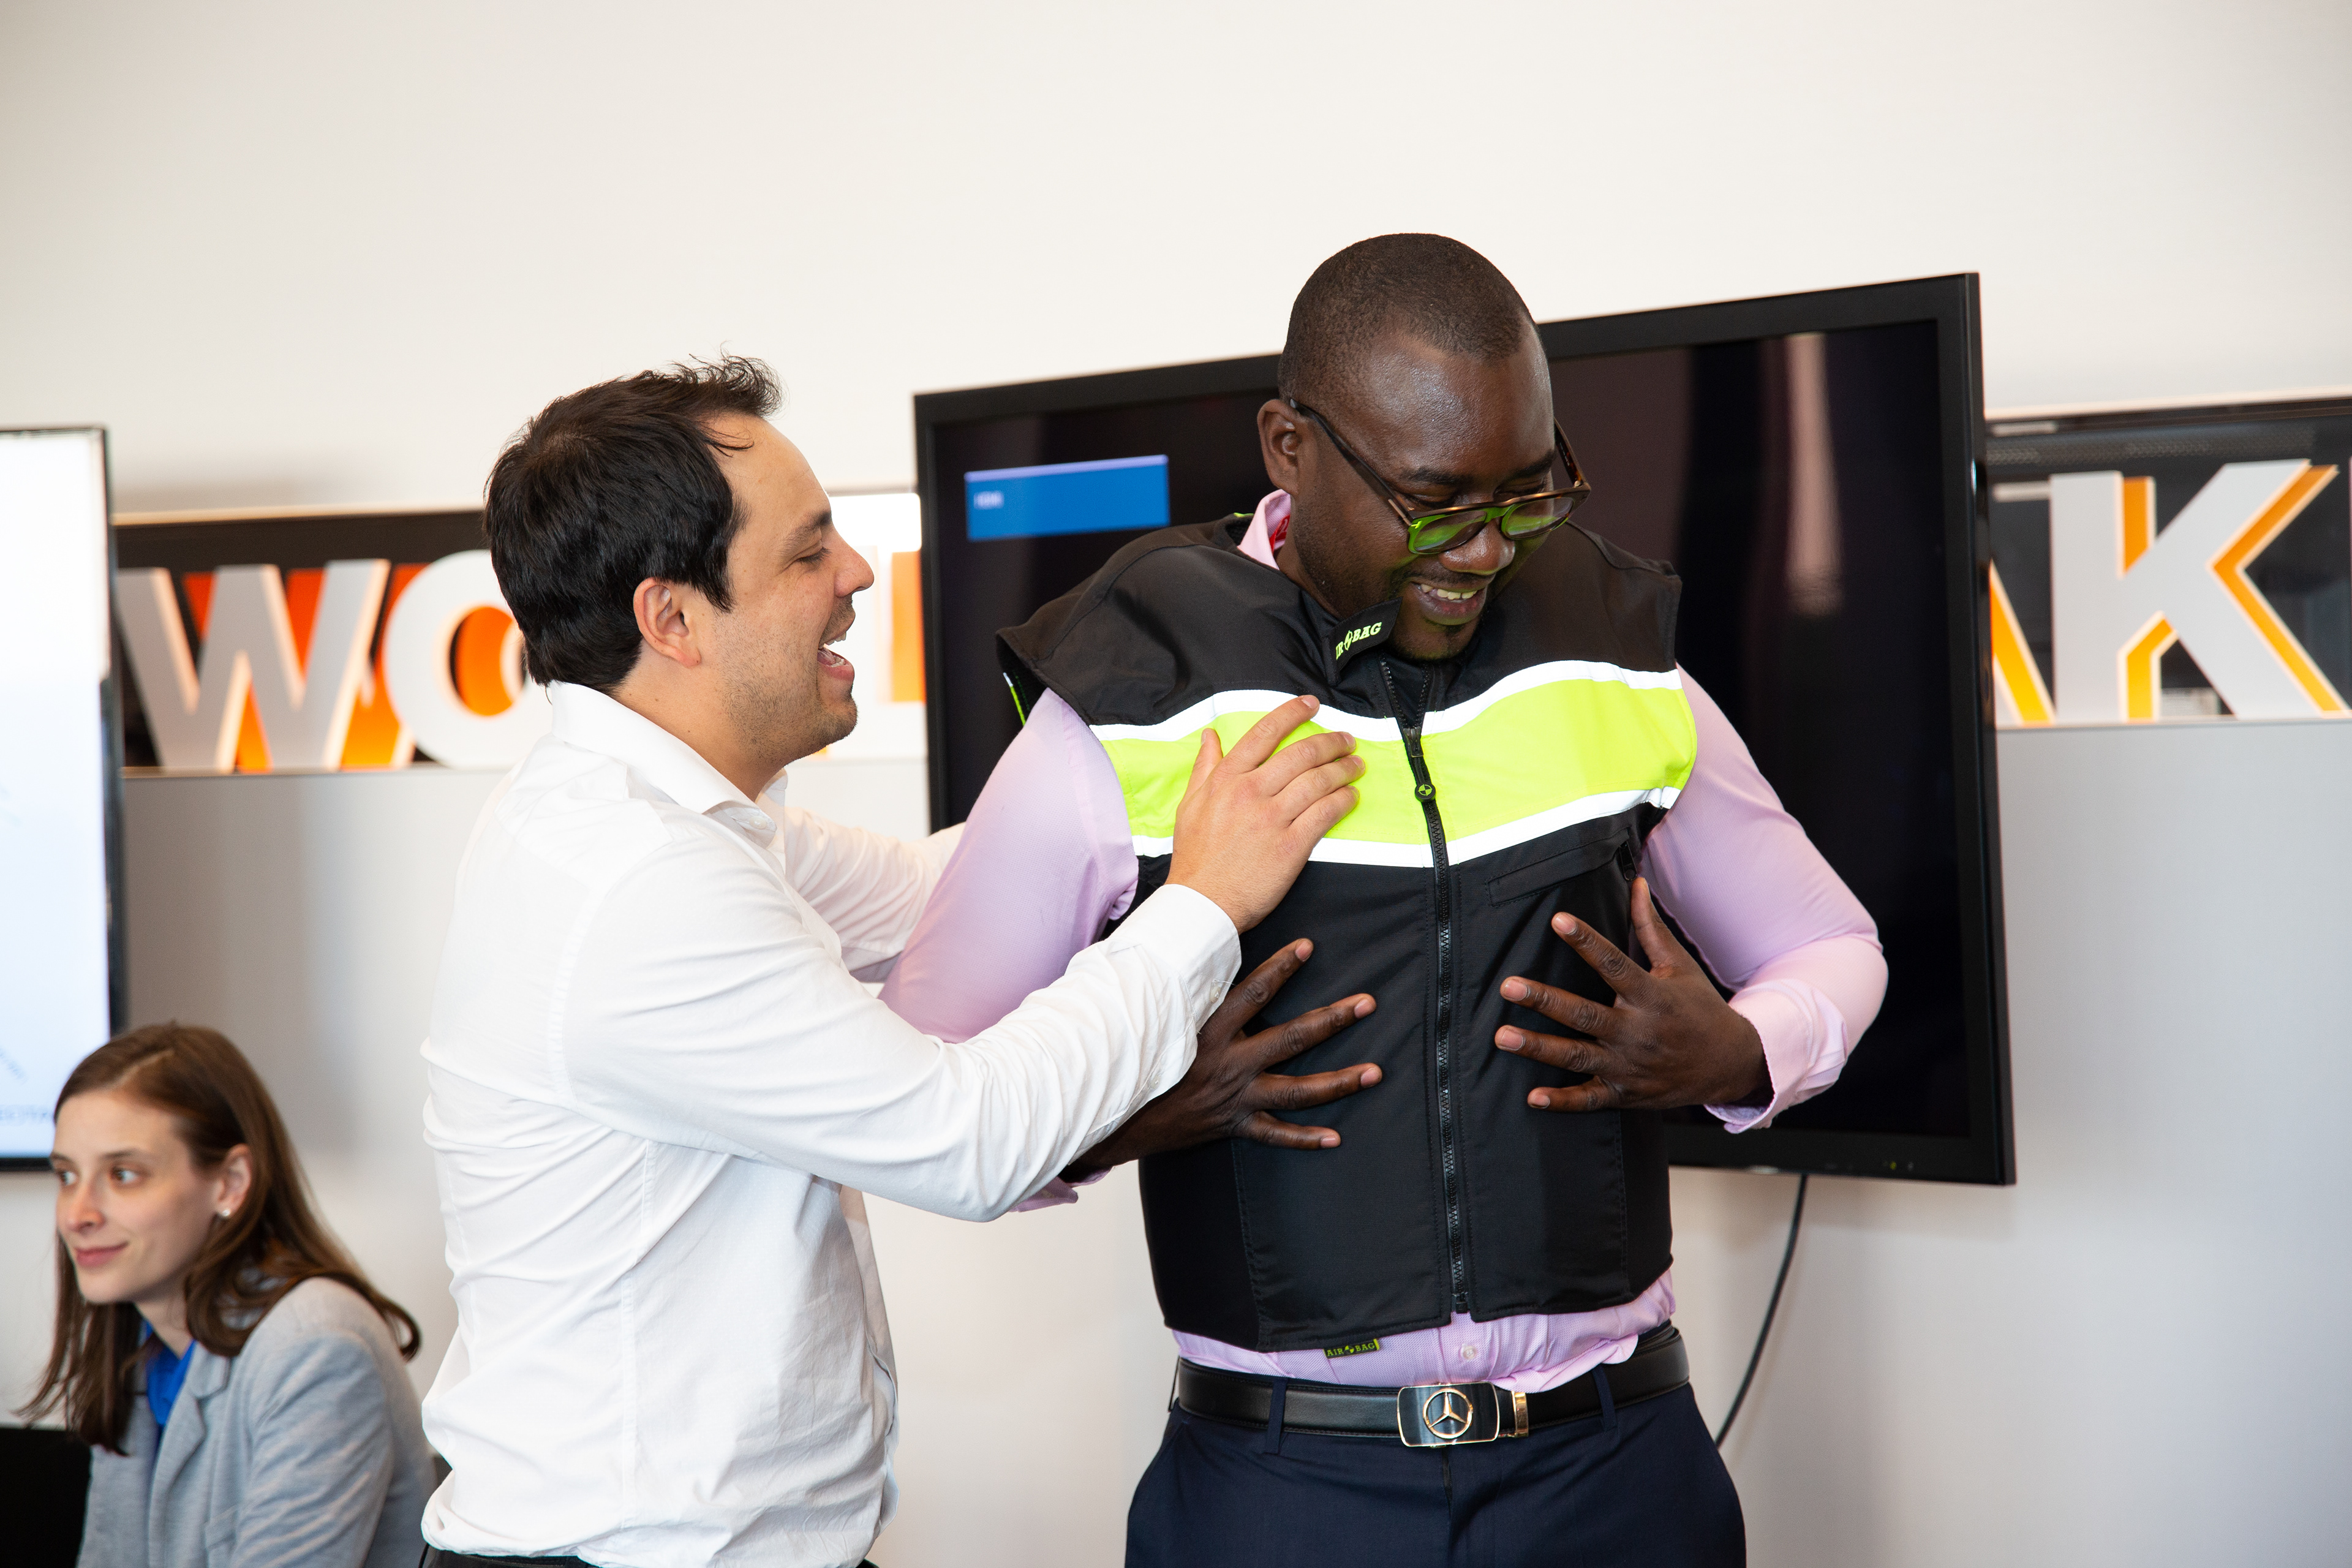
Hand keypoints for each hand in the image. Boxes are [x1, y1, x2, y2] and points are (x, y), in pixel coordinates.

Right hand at [1063, 939, 1378, 1178]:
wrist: (1112, 1120)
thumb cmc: (1130, 1062)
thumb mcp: (1148, 1019)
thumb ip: (1172, 992)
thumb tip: (1174, 953)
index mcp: (1207, 1031)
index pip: (1252, 992)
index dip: (1281, 968)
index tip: (1307, 947)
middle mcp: (1228, 1063)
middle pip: (1292, 1038)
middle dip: (1334, 1019)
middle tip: (1367, 1004)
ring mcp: (1234, 1096)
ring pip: (1298, 1089)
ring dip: (1339, 1080)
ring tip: (1375, 1072)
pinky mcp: (1232, 1124)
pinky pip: (1275, 1134)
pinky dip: (1305, 1138)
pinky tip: (1335, 1137)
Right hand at [1167, 695, 1362, 932]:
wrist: (1202, 902)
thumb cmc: (1196, 857)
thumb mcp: (1189, 804)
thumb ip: (1204, 767)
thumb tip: (1211, 735)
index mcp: (1226, 779)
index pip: (1264, 734)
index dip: (1291, 713)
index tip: (1311, 704)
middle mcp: (1250, 792)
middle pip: (1300, 754)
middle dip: (1330, 741)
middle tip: (1346, 740)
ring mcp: (1272, 818)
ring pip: (1317, 780)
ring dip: (1344, 768)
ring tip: (1356, 764)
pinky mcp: (1291, 846)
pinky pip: (1325, 813)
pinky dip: (1343, 800)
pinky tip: (1352, 795)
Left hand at [1492, 877, 1768, 1111]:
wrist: (1730, 1065)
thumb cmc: (1700, 1009)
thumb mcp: (1680, 966)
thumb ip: (1650, 928)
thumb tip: (1636, 882)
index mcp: (1652, 996)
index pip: (1614, 964)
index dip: (1586, 941)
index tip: (1558, 921)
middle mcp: (1638, 1032)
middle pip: (1585, 1015)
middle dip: (1545, 1001)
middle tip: (1509, 987)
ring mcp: (1629, 1066)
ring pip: (1578, 1057)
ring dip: (1539, 1048)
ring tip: (1503, 1036)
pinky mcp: (1625, 1093)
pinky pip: (1590, 1100)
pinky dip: (1562, 1102)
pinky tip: (1532, 1097)